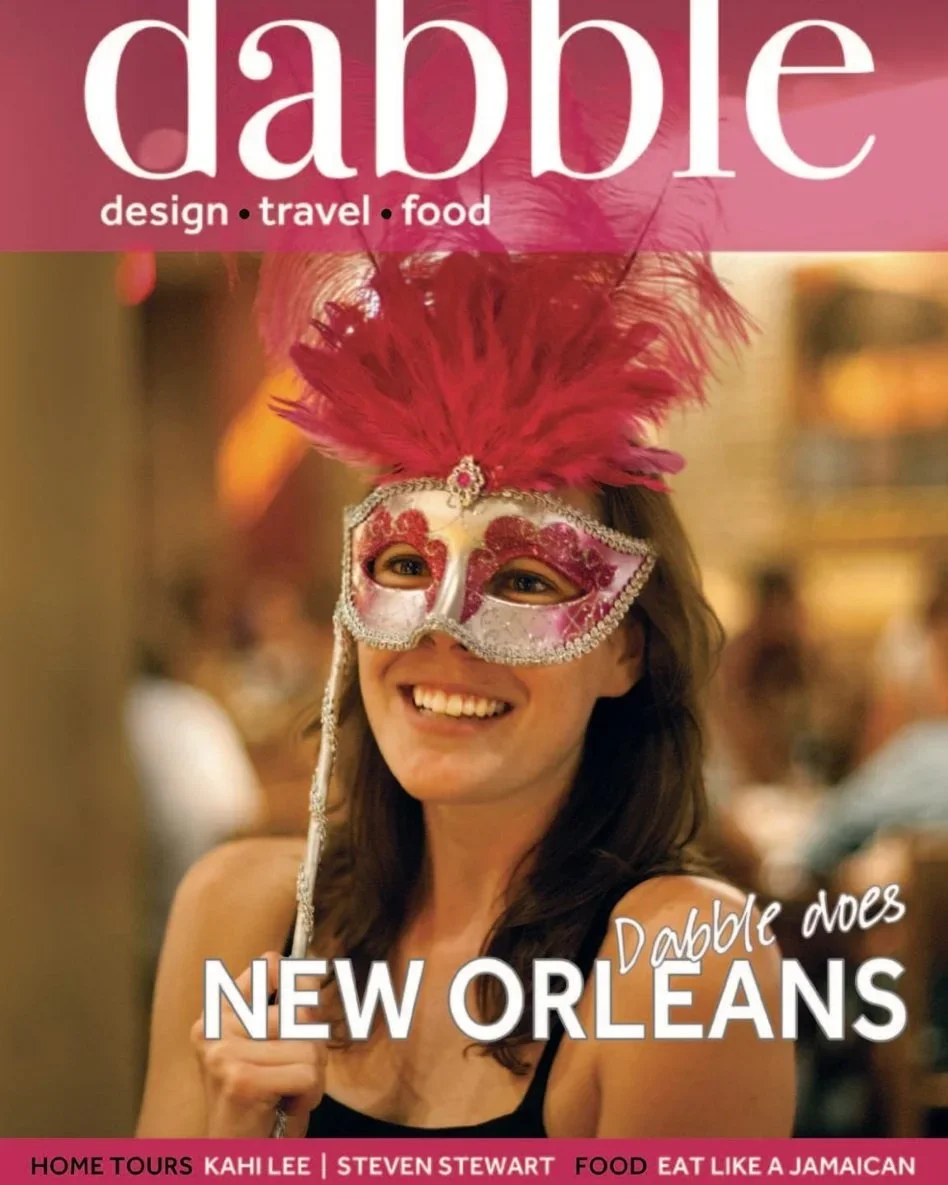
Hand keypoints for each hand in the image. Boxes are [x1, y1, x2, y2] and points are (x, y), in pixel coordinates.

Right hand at [192, 951, 325, 1137]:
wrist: (240, 1157)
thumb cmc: (263, 1102)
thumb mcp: (276, 1044)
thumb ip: (290, 1007)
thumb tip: (313, 969)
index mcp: (217, 1012)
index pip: (271, 965)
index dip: (297, 987)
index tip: (294, 1018)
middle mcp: (213, 1027)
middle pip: (301, 1011)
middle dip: (310, 1048)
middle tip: (287, 1076)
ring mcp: (223, 1052)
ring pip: (309, 1044)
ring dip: (311, 1076)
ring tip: (283, 1093)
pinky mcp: (240, 1079)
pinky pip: (307, 1073)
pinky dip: (309, 1095)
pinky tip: (284, 1106)